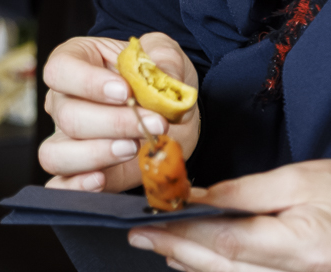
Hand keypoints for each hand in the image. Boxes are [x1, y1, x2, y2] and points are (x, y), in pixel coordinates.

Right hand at [40, 33, 200, 192]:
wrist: (169, 114)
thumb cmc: (157, 78)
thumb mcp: (165, 56)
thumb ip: (164, 59)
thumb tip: (163, 77)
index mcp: (74, 63)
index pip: (60, 71)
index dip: (88, 83)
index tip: (125, 92)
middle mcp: (62, 101)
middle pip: (66, 116)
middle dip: (113, 123)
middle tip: (153, 124)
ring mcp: (67, 138)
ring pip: (55, 153)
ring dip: (95, 155)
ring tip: (131, 148)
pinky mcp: (81, 170)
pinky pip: (60, 183)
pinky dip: (75, 186)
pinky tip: (102, 180)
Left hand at [130, 160, 330, 270]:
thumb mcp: (298, 181)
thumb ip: (243, 193)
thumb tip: (195, 198)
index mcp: (303, 248)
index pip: (227, 244)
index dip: (183, 234)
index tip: (149, 221)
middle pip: (224, 268)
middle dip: (177, 250)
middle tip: (139, 235)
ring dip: (193, 264)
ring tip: (159, 244)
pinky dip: (219, 270)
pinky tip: (194, 260)